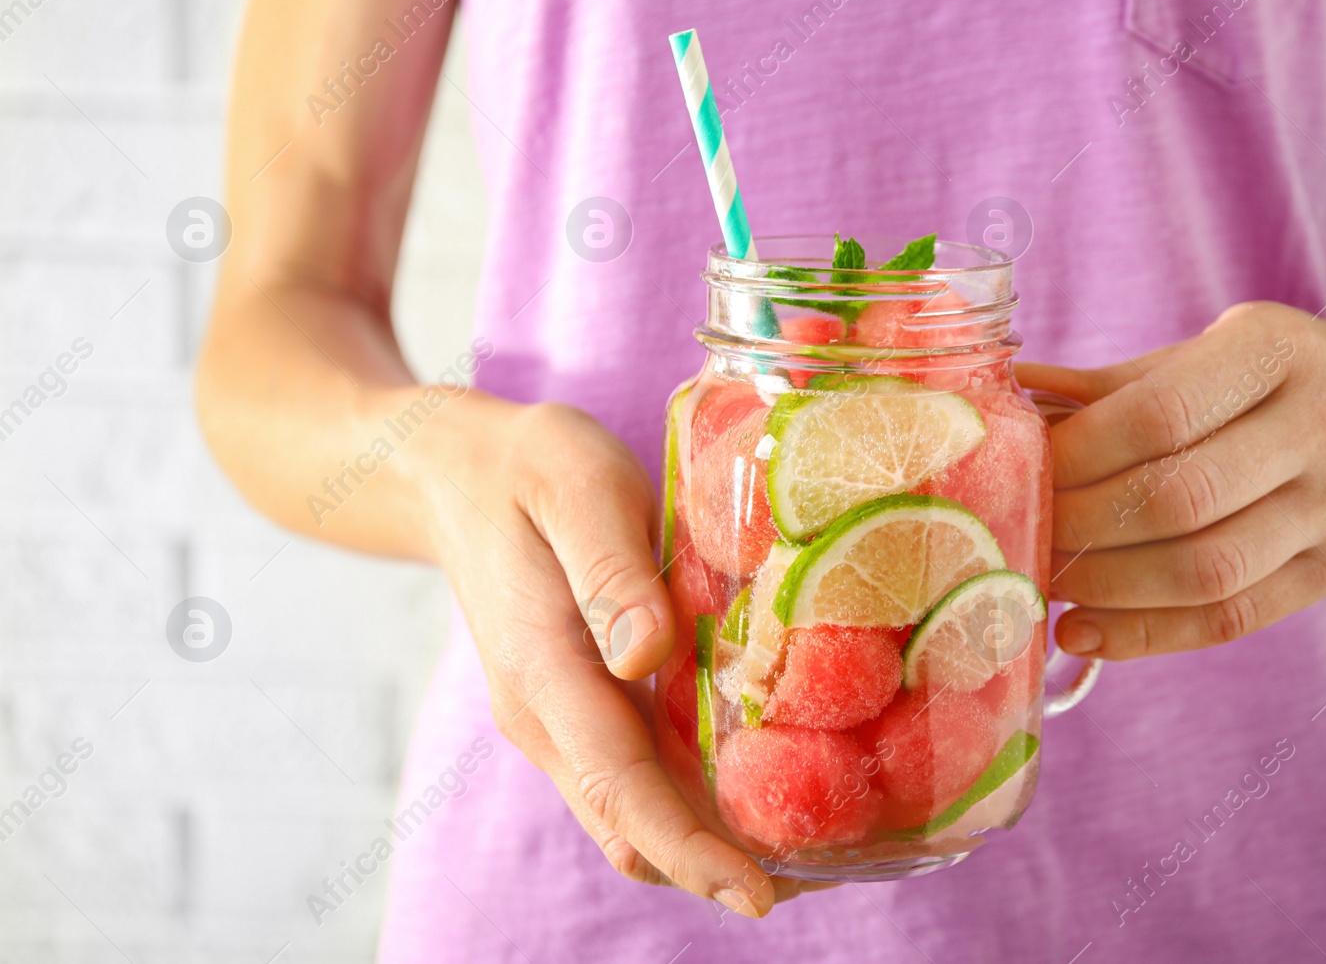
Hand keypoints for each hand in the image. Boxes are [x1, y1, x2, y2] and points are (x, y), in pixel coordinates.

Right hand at [416, 398, 807, 915]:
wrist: (456, 475)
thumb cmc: (528, 470)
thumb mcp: (578, 489)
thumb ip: (610, 574)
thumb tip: (646, 655)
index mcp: (545, 673)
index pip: (621, 787)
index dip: (691, 849)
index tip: (759, 894)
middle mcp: (548, 718)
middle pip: (633, 826)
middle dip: (718, 866)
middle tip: (829, 872)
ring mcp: (559, 720)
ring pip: (634, 812)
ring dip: (710, 841)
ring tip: (815, 843)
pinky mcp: (579, 705)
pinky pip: (635, 775)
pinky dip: (694, 799)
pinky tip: (761, 779)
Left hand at [1017, 302, 1325, 659]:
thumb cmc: (1276, 380)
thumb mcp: (1211, 352)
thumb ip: (1116, 384)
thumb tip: (1016, 403)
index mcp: (1282, 352)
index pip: (1161, 413)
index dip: (1079, 452)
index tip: (1027, 471)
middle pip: (1180, 498)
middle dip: (1082, 524)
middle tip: (1026, 533)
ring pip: (1206, 571)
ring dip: (1107, 588)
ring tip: (1047, 582)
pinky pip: (1229, 619)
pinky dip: (1146, 634)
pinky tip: (1084, 632)